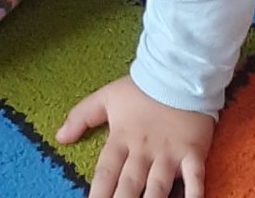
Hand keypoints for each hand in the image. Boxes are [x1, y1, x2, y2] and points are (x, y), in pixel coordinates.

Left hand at [58, 76, 214, 197]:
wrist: (178, 70)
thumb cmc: (142, 88)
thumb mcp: (107, 97)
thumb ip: (82, 116)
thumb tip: (59, 137)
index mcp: (122, 138)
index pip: (105, 174)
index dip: (98, 195)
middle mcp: (144, 150)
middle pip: (129, 186)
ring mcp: (169, 153)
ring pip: (158, 188)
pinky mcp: (192, 152)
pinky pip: (194, 180)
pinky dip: (193, 196)